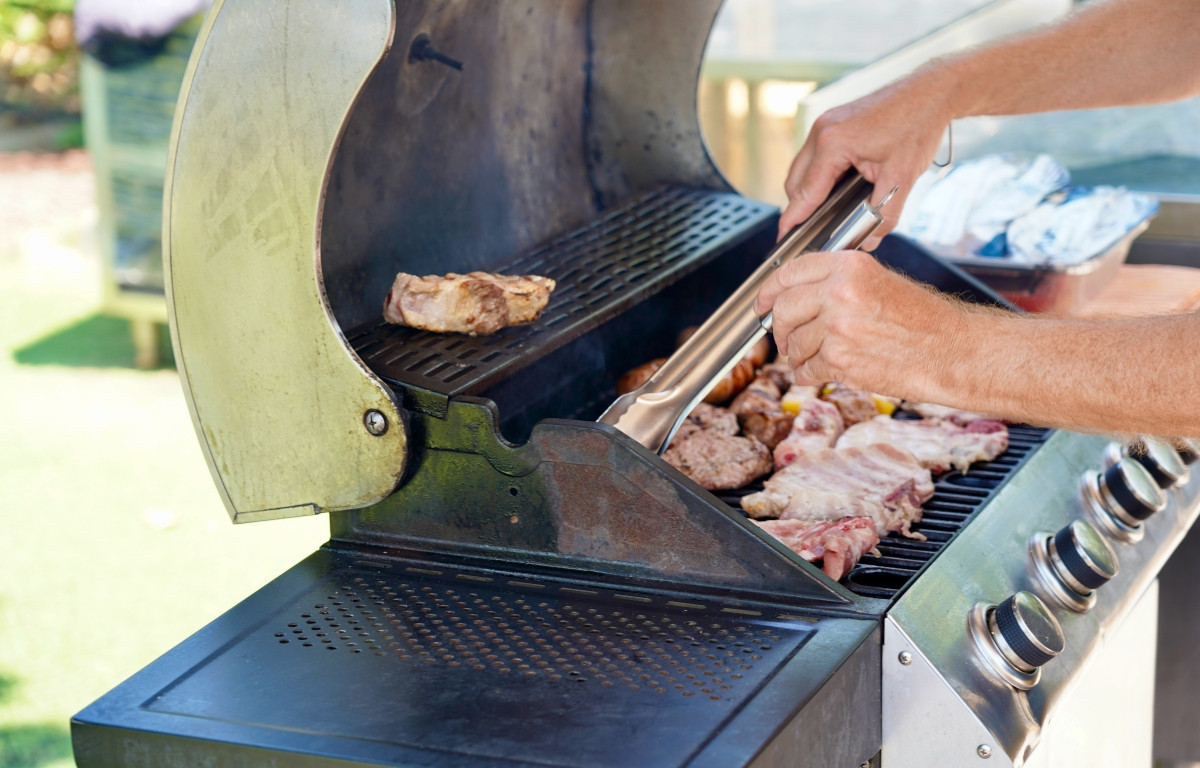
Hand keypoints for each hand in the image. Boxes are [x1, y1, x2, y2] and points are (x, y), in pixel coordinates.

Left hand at [755, 250, 967, 399]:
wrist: (952, 350)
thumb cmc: (923, 319)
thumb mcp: (878, 281)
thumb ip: (835, 283)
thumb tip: (794, 296)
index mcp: (849, 266)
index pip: (789, 272)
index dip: (768, 290)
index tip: (761, 303)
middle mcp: (839, 293)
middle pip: (783, 310)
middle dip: (779, 328)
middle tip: (786, 338)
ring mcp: (837, 328)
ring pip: (792, 344)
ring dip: (797, 356)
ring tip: (817, 357)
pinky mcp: (839, 361)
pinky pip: (804, 370)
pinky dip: (807, 375)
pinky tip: (821, 371)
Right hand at [778, 64, 954, 248]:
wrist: (930, 93)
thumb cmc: (917, 125)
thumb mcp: (902, 178)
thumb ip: (884, 215)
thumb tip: (870, 239)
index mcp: (833, 144)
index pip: (805, 192)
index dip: (793, 219)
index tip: (784, 238)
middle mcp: (822, 131)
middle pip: (795, 182)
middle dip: (801, 207)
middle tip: (812, 229)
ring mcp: (825, 124)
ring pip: (802, 168)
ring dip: (810, 190)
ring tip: (826, 210)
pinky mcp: (832, 122)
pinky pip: (814, 155)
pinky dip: (819, 174)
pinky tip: (837, 186)